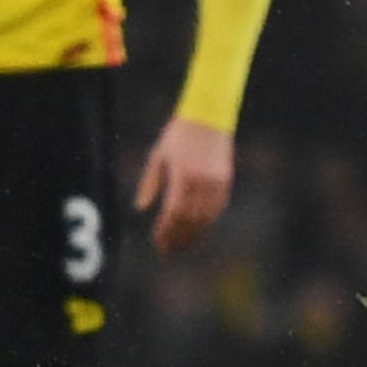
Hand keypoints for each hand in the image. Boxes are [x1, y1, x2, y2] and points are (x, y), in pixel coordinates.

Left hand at [134, 117, 234, 253]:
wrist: (208, 115)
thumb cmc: (179, 134)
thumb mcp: (159, 154)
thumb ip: (150, 182)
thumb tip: (141, 207)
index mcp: (182, 175)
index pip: (174, 212)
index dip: (166, 230)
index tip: (158, 241)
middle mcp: (201, 181)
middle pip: (190, 219)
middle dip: (178, 237)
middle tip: (167, 250)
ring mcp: (216, 181)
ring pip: (205, 217)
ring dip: (193, 234)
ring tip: (182, 245)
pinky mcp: (225, 179)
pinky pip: (217, 208)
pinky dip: (207, 222)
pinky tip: (198, 229)